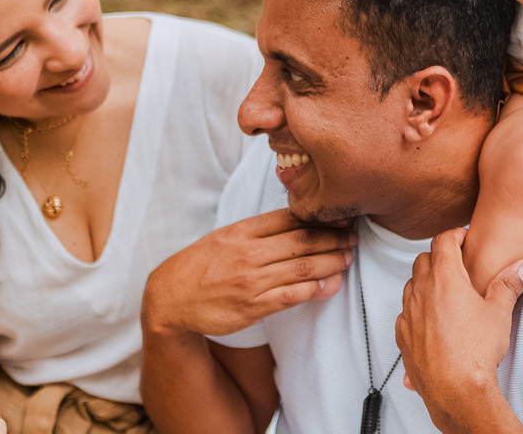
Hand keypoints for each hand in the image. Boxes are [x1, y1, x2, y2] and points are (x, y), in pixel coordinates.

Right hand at [143, 208, 353, 337]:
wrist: (169, 299)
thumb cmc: (199, 265)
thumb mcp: (224, 236)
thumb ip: (257, 229)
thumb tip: (295, 220)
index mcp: (241, 231)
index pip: (288, 218)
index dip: (318, 217)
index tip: (340, 216)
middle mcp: (248, 253)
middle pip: (301, 241)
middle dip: (333, 238)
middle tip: (354, 236)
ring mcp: (251, 281)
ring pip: (302, 268)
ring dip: (331, 262)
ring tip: (348, 257)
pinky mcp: (252, 307)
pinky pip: (291, 295)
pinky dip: (315, 289)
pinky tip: (331, 284)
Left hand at [395, 228, 522, 425]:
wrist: (456, 391)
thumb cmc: (476, 352)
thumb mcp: (499, 313)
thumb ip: (509, 284)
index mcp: (445, 278)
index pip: (443, 241)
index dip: (454, 235)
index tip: (463, 237)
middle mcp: (421, 291)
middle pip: (424, 259)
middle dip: (439, 256)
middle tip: (456, 262)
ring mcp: (408, 313)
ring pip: (411, 285)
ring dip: (425, 282)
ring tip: (444, 292)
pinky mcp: (402, 335)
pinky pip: (405, 313)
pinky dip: (416, 309)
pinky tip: (431, 320)